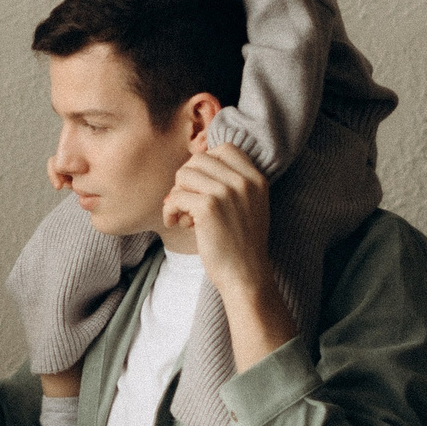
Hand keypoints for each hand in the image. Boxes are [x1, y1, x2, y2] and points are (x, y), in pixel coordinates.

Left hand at [164, 138, 296, 366]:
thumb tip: (189, 167)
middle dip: (186, 181)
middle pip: (198, 159)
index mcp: (256, 179)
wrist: (246, 276)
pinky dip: (170, 210)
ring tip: (184, 216)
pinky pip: (175, 196)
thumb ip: (230, 184)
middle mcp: (244, 181)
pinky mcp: (208, 207)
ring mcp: (226, 192)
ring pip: (184, 175)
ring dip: (177, 195)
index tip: (201, 187)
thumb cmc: (240, 245)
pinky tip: (177, 224)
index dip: (205, 164)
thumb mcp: (248, 206)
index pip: (224, 149)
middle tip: (189, 205)